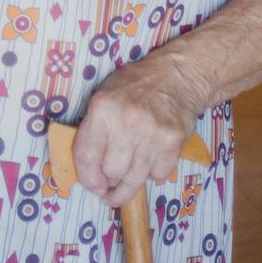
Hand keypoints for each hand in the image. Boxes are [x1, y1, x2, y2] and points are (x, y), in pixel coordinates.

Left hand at [72, 58, 205, 207]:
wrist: (175, 76)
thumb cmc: (135, 86)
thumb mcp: (104, 96)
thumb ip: (93, 130)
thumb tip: (89, 171)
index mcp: (102, 109)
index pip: (86, 156)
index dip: (87, 178)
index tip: (92, 186)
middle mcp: (126, 123)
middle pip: (111, 173)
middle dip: (109, 180)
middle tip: (110, 180)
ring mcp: (151, 135)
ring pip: (134, 180)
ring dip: (129, 185)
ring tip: (125, 185)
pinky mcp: (173, 144)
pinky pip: (157, 176)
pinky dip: (153, 173)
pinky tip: (150, 158)